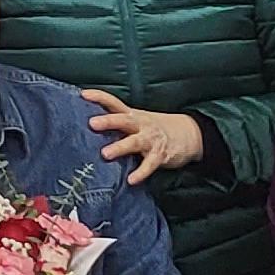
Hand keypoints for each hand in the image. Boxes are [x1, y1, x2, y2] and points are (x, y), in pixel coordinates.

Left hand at [81, 94, 206, 184]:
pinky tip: (131, 180)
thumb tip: (87, 127)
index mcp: (132, 115)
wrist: (190, 134)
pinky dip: (141, 172)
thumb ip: (117, 123)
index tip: (83, 94)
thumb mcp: (137, 120)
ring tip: (105, 154)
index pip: (114, 102)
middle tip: (91, 123)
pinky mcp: (160, 155)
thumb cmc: (155, 128)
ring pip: (134, 142)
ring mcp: (151, 139)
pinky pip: (149, 165)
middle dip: (108, 121)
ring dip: (120, 147)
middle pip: (123, 120)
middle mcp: (140, 124)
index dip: (99, 97)